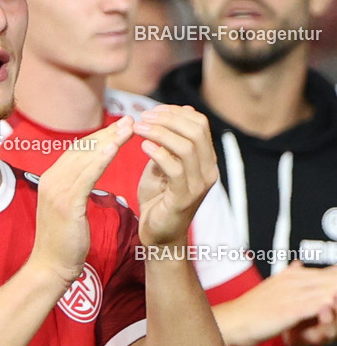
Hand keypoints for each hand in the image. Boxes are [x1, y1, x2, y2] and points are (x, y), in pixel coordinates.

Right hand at [30, 116, 133, 285]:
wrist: (51, 266)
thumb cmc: (65, 242)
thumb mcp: (68, 208)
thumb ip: (75, 188)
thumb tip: (87, 174)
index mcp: (52, 179)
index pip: (78, 151)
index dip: (100, 137)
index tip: (120, 127)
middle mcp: (52, 179)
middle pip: (82, 149)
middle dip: (107, 133)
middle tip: (129, 120)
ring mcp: (57, 190)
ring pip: (86, 158)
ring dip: (109, 140)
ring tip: (128, 128)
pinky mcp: (66, 202)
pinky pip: (86, 175)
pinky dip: (100, 159)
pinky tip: (115, 148)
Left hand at [134, 105, 217, 248]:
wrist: (158, 235)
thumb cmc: (159, 198)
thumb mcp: (163, 165)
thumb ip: (167, 143)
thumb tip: (171, 114)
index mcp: (206, 160)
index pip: (200, 124)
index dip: (176, 112)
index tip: (153, 111)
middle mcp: (208, 171)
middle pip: (196, 131)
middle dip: (168, 119)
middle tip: (143, 118)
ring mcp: (199, 185)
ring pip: (186, 147)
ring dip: (159, 133)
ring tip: (137, 129)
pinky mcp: (184, 198)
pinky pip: (175, 169)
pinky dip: (158, 153)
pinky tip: (142, 147)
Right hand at [217, 261, 336, 345]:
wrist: (231, 321)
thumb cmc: (251, 309)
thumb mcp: (271, 288)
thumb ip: (288, 277)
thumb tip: (298, 264)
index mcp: (291, 275)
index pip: (328, 272)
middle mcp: (293, 280)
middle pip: (332, 277)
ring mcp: (292, 295)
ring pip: (327, 289)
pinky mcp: (289, 311)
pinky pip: (315, 306)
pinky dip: (329, 305)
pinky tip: (333, 304)